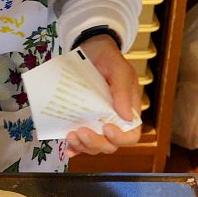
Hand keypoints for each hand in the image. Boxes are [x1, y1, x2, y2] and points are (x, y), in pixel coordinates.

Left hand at [66, 34, 141, 156]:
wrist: (89, 48)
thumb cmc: (108, 58)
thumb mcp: (119, 69)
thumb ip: (122, 91)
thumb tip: (127, 117)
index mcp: (128, 111)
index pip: (130, 135)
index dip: (120, 138)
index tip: (107, 129)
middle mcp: (113, 120)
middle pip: (109, 144)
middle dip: (95, 143)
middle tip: (81, 132)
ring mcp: (95, 122)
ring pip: (93, 145)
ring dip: (82, 146)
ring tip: (70, 135)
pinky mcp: (80, 120)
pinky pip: (79, 140)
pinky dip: (74, 147)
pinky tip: (67, 149)